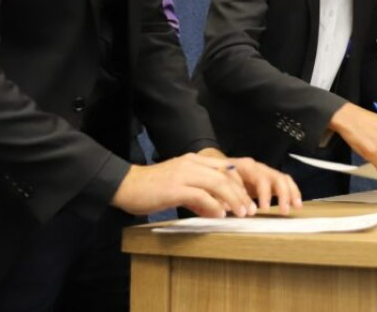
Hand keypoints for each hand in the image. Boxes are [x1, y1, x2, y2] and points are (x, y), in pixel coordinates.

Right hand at [111, 152, 258, 217]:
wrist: (126, 186)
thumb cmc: (151, 189)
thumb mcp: (179, 189)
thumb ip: (198, 197)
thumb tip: (215, 210)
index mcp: (194, 161)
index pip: (225, 169)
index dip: (240, 184)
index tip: (249, 199)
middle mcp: (192, 164)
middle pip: (226, 176)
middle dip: (242, 194)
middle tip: (251, 210)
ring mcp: (184, 174)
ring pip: (218, 183)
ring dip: (233, 199)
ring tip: (241, 213)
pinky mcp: (175, 188)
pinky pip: (201, 195)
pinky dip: (213, 205)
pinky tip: (219, 215)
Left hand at [199, 150, 301, 213]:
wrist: (216, 167)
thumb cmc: (215, 179)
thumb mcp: (213, 186)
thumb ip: (218, 195)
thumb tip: (224, 207)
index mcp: (241, 167)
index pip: (255, 178)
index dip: (260, 194)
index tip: (261, 209)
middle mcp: (255, 167)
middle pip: (271, 176)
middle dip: (278, 193)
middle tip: (280, 210)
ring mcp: (264, 171)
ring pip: (281, 178)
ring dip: (288, 193)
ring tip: (293, 208)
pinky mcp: (270, 178)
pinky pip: (285, 181)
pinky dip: (292, 191)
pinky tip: (297, 204)